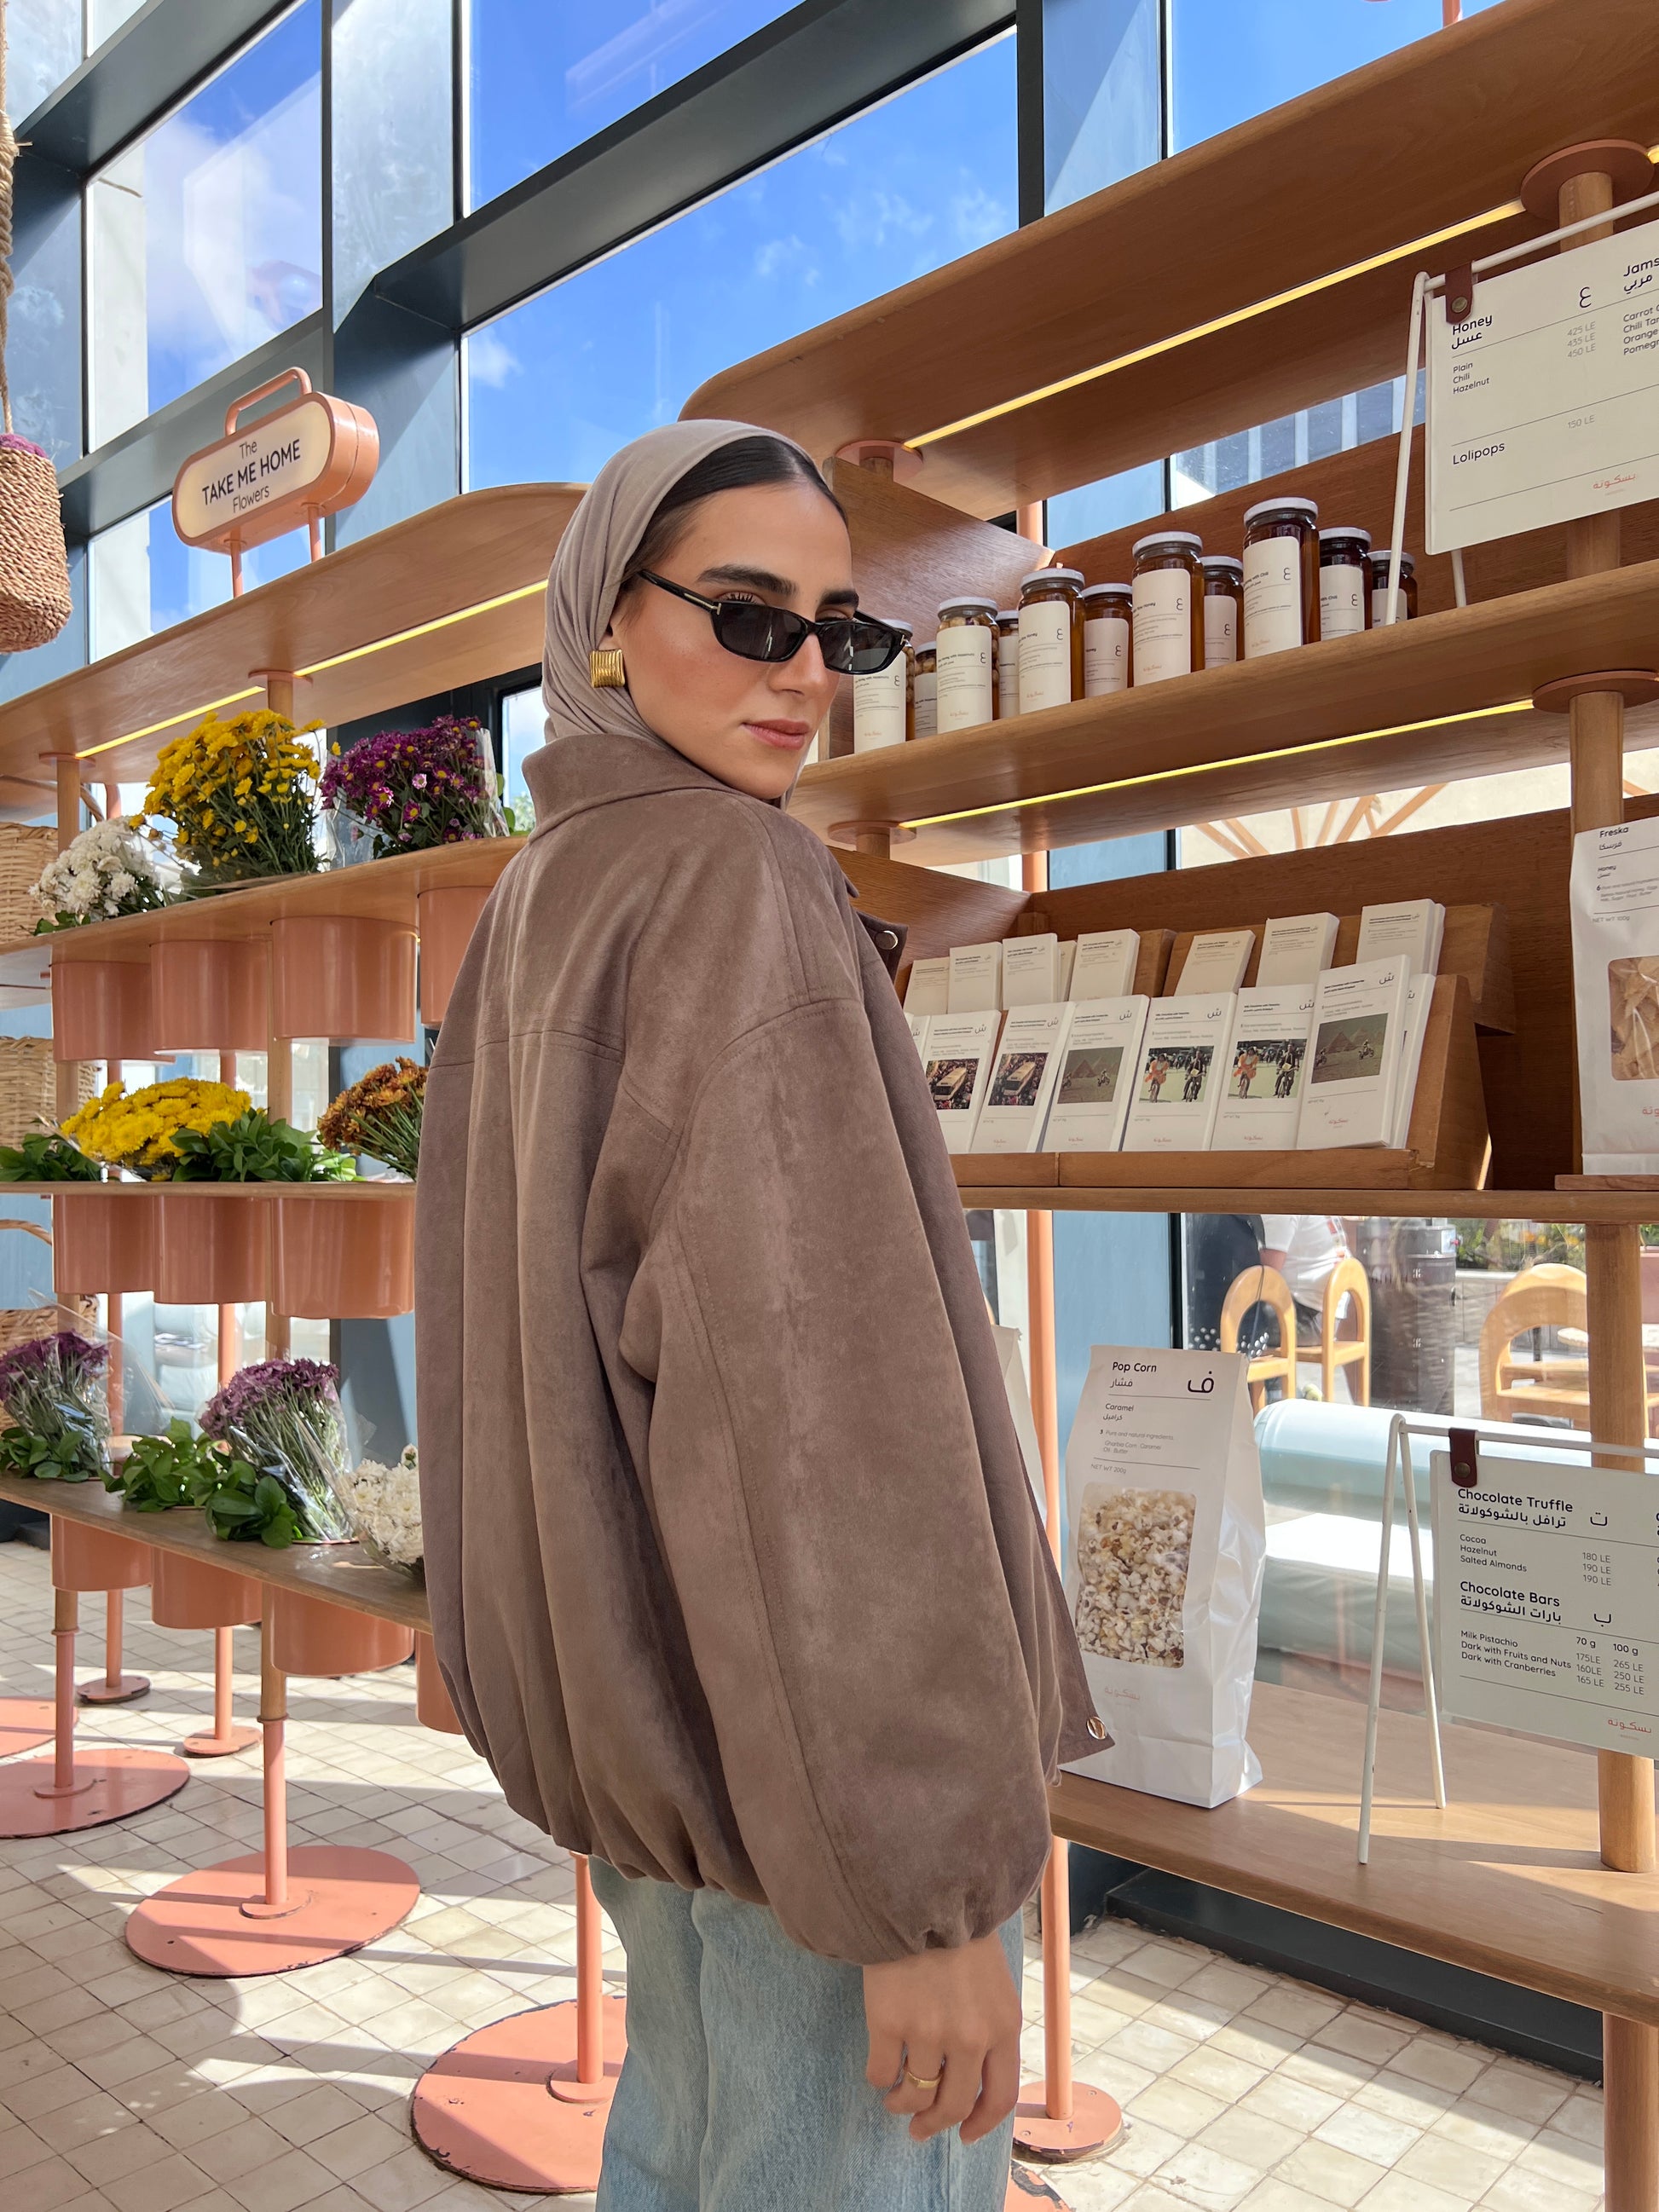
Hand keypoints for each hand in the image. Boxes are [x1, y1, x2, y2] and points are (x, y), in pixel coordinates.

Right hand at [863, 1933, 1023, 2143]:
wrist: (922, 1894)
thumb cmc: (961, 1934)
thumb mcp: (995, 1985)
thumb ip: (991, 2030)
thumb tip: (974, 2079)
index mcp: (1003, 2027)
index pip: (1000, 2098)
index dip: (980, 2125)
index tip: (964, 2136)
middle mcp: (970, 2039)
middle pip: (953, 2105)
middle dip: (935, 2124)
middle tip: (919, 2129)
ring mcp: (928, 2033)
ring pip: (915, 2094)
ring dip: (903, 2104)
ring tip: (895, 2101)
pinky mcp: (888, 2023)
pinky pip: (881, 2073)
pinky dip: (879, 2080)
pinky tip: (879, 2073)